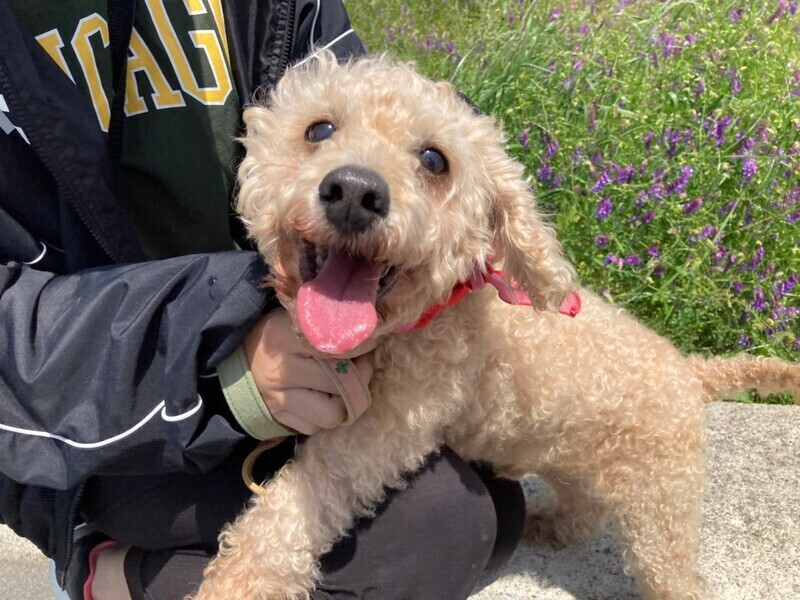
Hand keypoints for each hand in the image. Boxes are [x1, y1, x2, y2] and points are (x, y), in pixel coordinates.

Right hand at [243, 310, 374, 434]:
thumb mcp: (295, 319)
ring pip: (330, 414)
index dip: (361, 348)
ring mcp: (279, 399)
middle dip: (361, 375)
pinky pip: (314, 427)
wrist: (237, 357)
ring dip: (346, 402)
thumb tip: (367, 330)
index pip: (334, 348)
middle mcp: (282, 372)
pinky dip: (326, 415)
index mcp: (286, 338)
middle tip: (364, 364)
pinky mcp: (278, 417)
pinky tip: (326, 398)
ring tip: (348, 387)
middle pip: (339, 384)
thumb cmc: (277, 333)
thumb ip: (325, 325)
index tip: (370, 342)